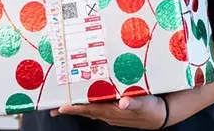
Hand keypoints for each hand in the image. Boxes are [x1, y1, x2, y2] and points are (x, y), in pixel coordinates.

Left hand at [51, 95, 167, 128]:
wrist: (161, 114)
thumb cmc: (152, 109)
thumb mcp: (145, 104)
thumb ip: (134, 102)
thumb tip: (124, 102)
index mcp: (113, 111)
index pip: (90, 109)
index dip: (75, 108)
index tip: (61, 107)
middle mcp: (109, 113)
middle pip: (85, 110)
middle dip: (70, 108)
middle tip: (52, 108)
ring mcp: (111, 111)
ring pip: (90, 107)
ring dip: (77, 105)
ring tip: (63, 103)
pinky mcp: (115, 107)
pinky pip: (97, 104)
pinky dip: (88, 101)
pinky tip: (83, 97)